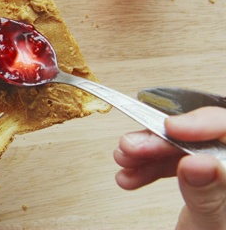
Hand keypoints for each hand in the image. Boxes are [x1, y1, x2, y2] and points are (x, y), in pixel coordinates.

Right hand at [114, 107, 225, 229]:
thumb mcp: (213, 227)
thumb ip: (209, 195)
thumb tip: (197, 162)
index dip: (203, 122)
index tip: (169, 128)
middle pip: (202, 138)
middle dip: (161, 140)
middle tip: (132, 147)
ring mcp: (219, 177)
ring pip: (183, 149)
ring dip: (147, 152)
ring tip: (124, 160)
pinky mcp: (204, 184)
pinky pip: (175, 165)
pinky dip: (149, 168)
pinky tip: (131, 175)